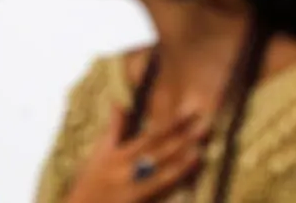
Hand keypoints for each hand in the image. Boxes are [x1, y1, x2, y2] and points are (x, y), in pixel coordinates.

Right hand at [64, 107, 208, 202]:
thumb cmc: (90, 181)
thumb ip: (114, 128)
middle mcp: (126, 171)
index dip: (173, 123)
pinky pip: (158, 194)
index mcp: (119, 155)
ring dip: (181, 163)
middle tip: (205, 125)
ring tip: (201, 151)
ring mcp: (132, 190)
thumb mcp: (99, 152)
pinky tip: (188, 180)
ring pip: (161, 175)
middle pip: (160, 152)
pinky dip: (173, 187)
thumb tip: (120, 101)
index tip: (191, 111)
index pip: (151, 135)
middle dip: (184, 138)